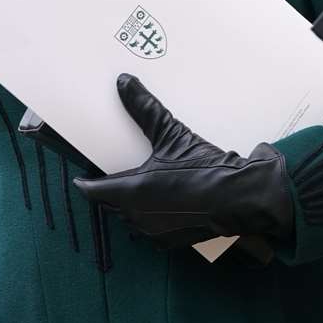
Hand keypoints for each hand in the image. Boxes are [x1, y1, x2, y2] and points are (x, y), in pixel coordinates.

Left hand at [73, 74, 293, 248]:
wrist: (241, 198)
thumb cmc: (204, 168)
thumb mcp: (172, 134)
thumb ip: (145, 109)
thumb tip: (124, 82)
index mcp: (132, 191)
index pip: (95, 190)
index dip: (86, 183)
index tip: (81, 177)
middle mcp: (138, 216)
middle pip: (111, 204)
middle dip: (109, 191)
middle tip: (109, 175)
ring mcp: (154, 232)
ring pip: (129, 218)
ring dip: (128, 205)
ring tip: (134, 187)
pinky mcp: (171, 240)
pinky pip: (149, 228)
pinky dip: (148, 216)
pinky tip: (160, 203)